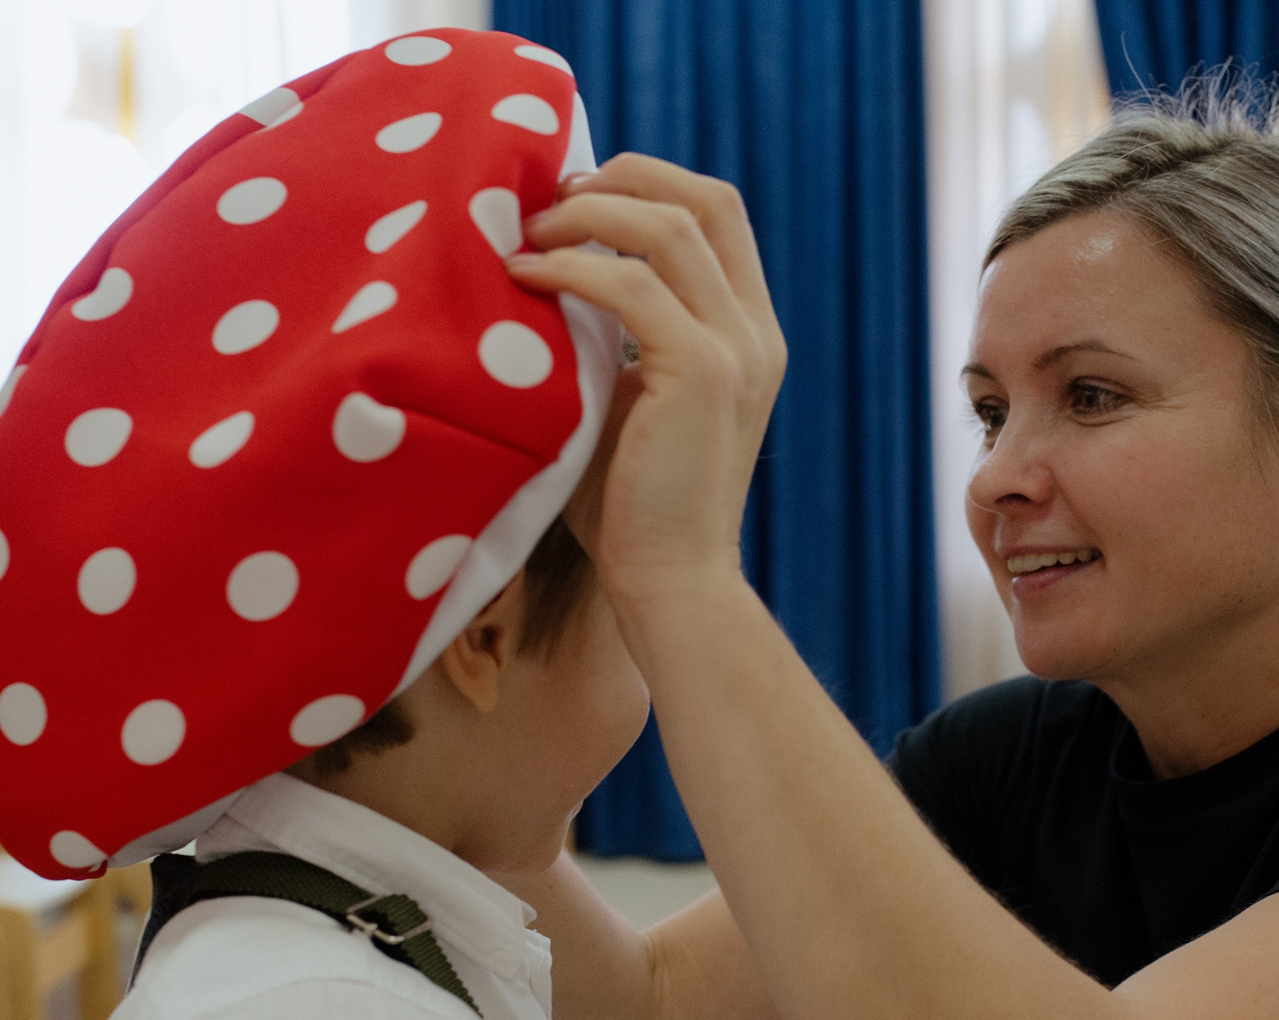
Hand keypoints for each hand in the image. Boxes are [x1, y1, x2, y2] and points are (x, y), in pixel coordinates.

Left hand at [508, 155, 786, 616]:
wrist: (669, 583)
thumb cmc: (631, 506)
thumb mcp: (629, 398)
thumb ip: (615, 337)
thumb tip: (549, 273)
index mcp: (749, 334)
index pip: (717, 212)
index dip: (647, 182)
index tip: (575, 199)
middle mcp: (755, 333)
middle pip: (706, 198)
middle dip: (622, 176)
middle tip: (547, 198)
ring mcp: (736, 350)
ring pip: (670, 226)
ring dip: (588, 215)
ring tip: (526, 235)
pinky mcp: (701, 374)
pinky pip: (631, 285)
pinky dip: (570, 268)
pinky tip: (523, 279)